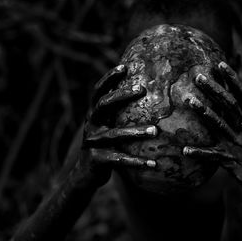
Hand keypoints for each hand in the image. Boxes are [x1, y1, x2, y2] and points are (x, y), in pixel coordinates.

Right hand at [80, 65, 157, 186]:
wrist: (86, 174)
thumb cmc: (106, 145)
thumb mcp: (109, 126)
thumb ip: (119, 113)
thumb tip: (144, 91)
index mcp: (95, 114)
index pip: (99, 91)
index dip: (109, 78)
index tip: (124, 66)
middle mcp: (92, 124)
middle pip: (104, 104)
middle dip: (122, 95)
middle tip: (142, 89)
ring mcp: (93, 142)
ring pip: (115, 134)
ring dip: (136, 132)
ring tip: (156, 131)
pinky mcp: (97, 160)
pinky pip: (120, 160)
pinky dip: (137, 162)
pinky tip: (153, 163)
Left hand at [182, 62, 241, 196]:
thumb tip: (239, 110)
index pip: (241, 95)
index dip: (232, 79)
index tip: (220, 63)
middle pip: (229, 104)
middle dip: (214, 89)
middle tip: (198, 76)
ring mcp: (238, 144)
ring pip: (220, 125)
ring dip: (204, 112)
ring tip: (189, 100)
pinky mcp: (231, 161)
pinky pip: (213, 156)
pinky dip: (200, 153)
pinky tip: (185, 150)